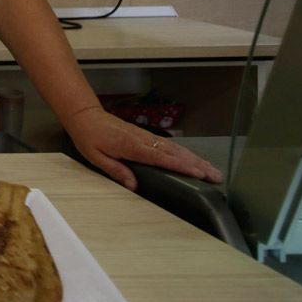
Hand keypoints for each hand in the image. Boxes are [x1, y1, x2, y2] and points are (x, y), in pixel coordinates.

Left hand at [63, 107, 221, 189]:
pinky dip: (184, 152)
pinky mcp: (146, 136)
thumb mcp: (96, 156)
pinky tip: (194, 160)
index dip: (181, 165)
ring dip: (195, 159)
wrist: (85, 116)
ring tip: (212, 170)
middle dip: (197, 164)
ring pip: (175, 148)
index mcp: (132, 146)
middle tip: (216, 176)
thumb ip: (115, 170)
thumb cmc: (89, 137)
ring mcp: (146, 136)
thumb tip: (133, 186)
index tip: (198, 173)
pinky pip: (169, 145)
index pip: (161, 157)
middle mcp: (143, 140)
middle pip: (175, 153)